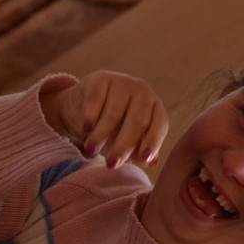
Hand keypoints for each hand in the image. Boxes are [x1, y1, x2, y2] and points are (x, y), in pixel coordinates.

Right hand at [40, 71, 167, 168]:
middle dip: (123, 146)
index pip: (159, 124)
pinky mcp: (100, 78)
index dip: (153, 141)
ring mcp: (122, 82)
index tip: (145, 159)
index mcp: (155, 107)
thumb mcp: (127, 142)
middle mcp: (143, 92)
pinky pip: (96, 100)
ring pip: (114, 113)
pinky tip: (85, 129)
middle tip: (111, 164)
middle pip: (137, 121)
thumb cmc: (113, 128)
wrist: (84, 106)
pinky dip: (90, 116)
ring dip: (101, 135)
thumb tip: (152, 162)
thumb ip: (140, 152)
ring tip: (91, 151)